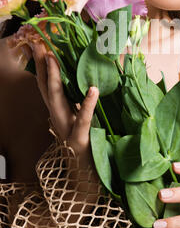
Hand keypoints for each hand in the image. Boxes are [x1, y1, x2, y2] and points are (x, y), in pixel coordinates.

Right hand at [29, 42, 98, 175]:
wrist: (84, 183)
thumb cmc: (85, 151)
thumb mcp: (79, 124)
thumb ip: (78, 107)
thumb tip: (85, 87)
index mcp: (59, 114)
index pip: (46, 86)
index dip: (41, 66)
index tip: (38, 45)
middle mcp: (58, 119)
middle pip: (46, 89)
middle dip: (41, 66)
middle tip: (38, 44)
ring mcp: (67, 129)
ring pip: (57, 101)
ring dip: (54, 78)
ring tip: (54, 58)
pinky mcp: (80, 140)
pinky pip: (82, 119)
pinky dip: (87, 104)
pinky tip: (93, 90)